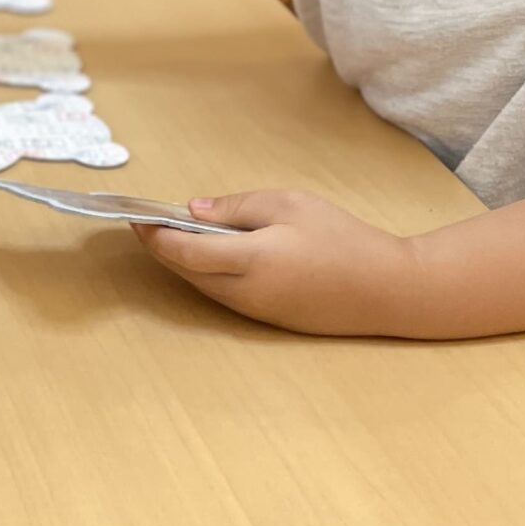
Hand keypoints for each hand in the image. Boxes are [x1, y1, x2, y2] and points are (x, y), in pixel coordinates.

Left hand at [133, 190, 416, 334]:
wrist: (389, 290)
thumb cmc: (344, 238)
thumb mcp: (292, 205)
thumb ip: (237, 207)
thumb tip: (193, 211)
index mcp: (251, 260)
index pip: (184, 249)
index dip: (154, 234)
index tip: (135, 215)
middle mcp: (245, 292)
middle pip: (184, 270)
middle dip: (159, 247)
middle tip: (143, 222)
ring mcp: (254, 311)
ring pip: (200, 285)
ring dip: (180, 261)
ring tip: (168, 233)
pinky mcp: (265, 320)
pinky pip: (221, 295)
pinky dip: (204, 273)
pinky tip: (205, 254)